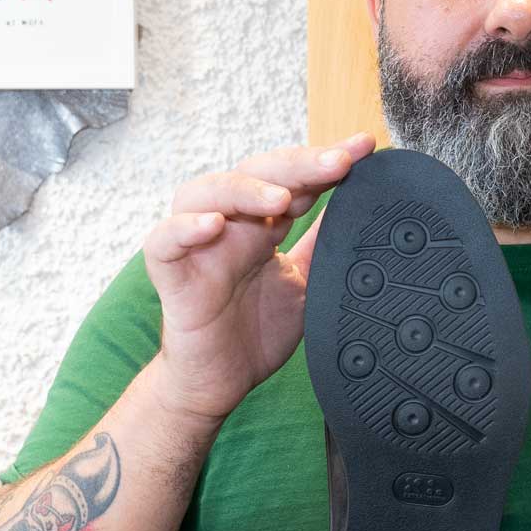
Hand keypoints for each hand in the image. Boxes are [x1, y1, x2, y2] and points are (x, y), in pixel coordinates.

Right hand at [143, 133, 375, 421]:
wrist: (221, 383)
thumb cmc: (258, 330)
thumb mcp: (307, 282)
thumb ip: (325, 245)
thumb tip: (366, 213)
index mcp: (263, 224)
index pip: (294, 178)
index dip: (327, 160)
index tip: (366, 147)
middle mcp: (231, 225)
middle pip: (255, 173)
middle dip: (298, 164)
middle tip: (338, 163)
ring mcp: (199, 246)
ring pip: (204, 192)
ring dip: (243, 189)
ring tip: (280, 198)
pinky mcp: (172, 274)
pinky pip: (164, 241)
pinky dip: (184, 228)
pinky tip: (213, 226)